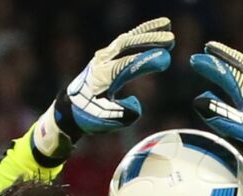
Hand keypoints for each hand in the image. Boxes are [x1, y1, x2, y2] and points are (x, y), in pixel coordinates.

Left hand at [33, 18, 173, 159]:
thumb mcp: (105, 121)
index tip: (165, 58)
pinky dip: (142, 32)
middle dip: (149, 41)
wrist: (71, 107)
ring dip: (148, 32)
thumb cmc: (90, 116)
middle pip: (127, 46)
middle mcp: (102, 63)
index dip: (145, 61)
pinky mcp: (108, 54)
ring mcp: (104, 56)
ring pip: (127, 39)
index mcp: (102, 79)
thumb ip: (122, 114)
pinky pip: (127, 39)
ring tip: (168, 28)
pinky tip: (158, 28)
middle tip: (171, 40)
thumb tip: (137, 105)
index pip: (126, 65)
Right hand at [190, 42, 242, 176]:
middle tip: (209, 47)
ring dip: (237, 62)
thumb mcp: (241, 132)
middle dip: (225, 55)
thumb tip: (199, 100)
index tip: (196, 59)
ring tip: (225, 56)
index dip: (213, 66)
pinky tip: (241, 78)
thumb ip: (221, 116)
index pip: (231, 74)